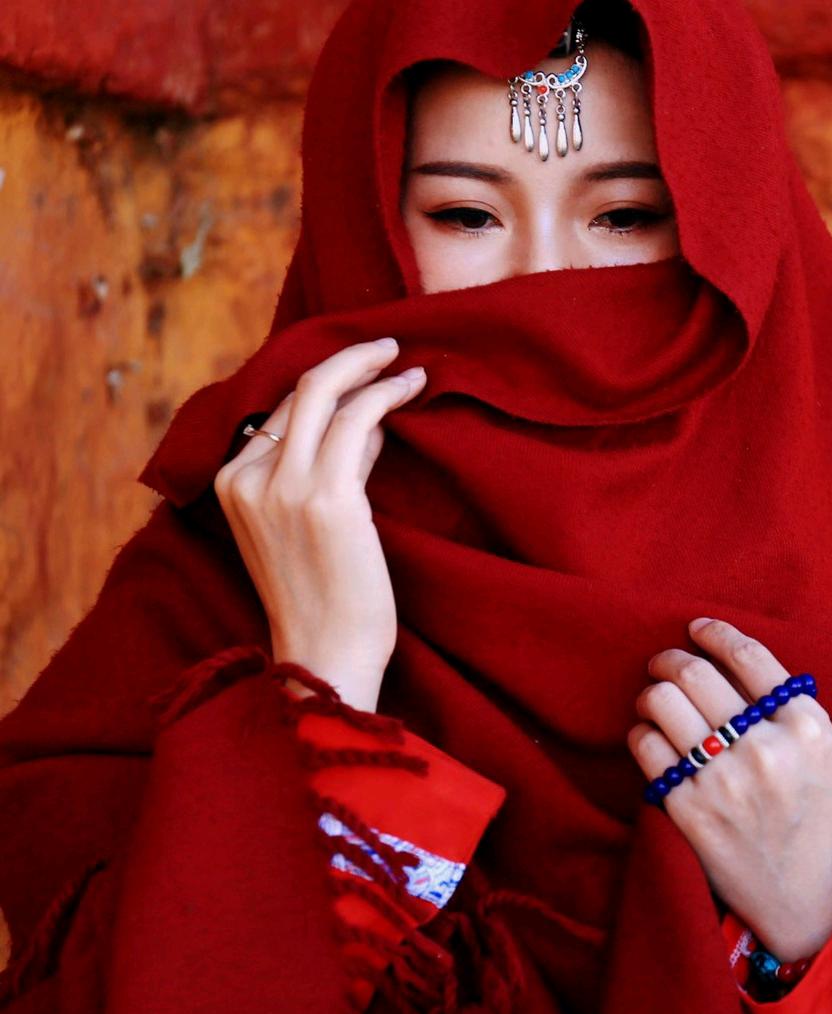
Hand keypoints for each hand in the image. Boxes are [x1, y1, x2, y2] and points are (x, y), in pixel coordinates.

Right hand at [213, 337, 425, 710]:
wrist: (325, 658)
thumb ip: (326, 471)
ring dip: (371, 371)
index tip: (365, 378)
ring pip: (326, 394)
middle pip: (298, 391)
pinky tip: (411, 387)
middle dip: (346, 361)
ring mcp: (283, 487)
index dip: (329, 389)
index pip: (282, 413)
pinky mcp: (327, 497)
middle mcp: (247, 478)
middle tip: (385, 348)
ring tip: (408, 367)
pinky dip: (385, 394)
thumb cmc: (323, 600)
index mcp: (231, 484)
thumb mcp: (304, 527)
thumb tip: (366, 423)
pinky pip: (357, 420)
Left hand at [627, 618, 831, 961]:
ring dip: (651, 694)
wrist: (810, 899)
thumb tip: (720, 655)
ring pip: (661, 701)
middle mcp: (766, 748)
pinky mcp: (689, 809)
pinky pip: (644, 746)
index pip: (747, 655)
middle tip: (662, 663)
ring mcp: (725, 780)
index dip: (712, 632)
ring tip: (655, 703)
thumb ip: (782, 706)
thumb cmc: (816, 814)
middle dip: (667, 659)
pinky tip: (653, 741)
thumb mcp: (823, 751)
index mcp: (808, 725)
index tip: (695, 628)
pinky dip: (641, 734)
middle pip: (693, 673)